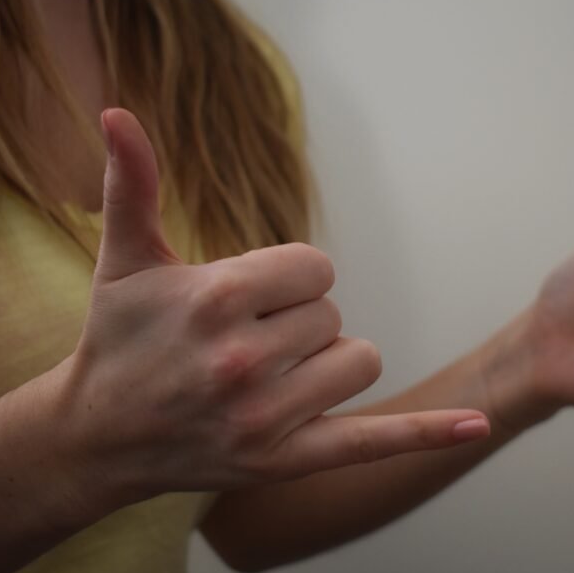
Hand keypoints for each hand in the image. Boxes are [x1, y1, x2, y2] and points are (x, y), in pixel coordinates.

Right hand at [52, 108, 489, 511]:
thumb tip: (117, 111)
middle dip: (297, 321)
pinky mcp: (285, 461)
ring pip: (359, 360)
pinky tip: (477, 425)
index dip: (289, 278)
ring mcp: (266, 417)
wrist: (97, 437)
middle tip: (241, 344)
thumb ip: (132, 184)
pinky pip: (373, 440)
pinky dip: (427, 432)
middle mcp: (244, 360)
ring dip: (326, 362)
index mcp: (218, 298)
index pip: (317, 267)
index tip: (247, 299)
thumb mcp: (125, 258)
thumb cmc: (119, 338)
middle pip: (334, 314)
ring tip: (270, 375)